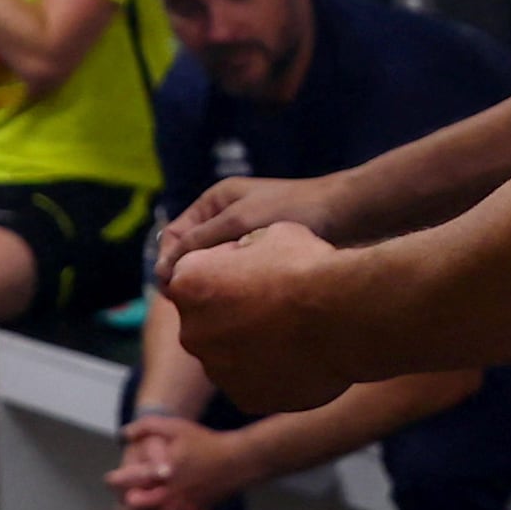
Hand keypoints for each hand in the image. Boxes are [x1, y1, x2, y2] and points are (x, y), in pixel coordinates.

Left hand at [109, 410, 252, 509]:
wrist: (236, 461)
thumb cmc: (205, 443)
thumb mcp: (175, 427)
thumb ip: (147, 426)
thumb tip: (124, 434)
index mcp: (162, 473)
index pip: (131, 482)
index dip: (115, 482)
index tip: (109, 480)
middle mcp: (172, 493)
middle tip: (120, 507)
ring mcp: (185, 506)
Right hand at [153, 174, 329, 292]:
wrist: (348, 212)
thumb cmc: (292, 209)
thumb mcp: (238, 222)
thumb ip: (200, 243)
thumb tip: (163, 270)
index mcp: (214, 201)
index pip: (176, 236)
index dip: (169, 263)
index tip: (173, 291)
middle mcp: (226, 217)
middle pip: (193, 254)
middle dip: (189, 276)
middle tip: (193, 306)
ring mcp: (245, 236)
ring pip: (216, 267)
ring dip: (212, 284)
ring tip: (215, 308)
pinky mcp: (264, 254)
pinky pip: (237, 274)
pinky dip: (233, 287)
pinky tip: (238, 306)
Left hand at [168, 224, 353, 415]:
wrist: (345, 315)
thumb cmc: (308, 267)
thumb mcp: (270, 233)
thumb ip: (245, 248)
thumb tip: (246, 256)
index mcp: (188, 284)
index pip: (195, 274)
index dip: (227, 267)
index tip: (258, 269)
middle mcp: (192, 331)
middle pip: (207, 318)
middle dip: (232, 311)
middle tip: (274, 303)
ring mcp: (217, 370)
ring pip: (228, 354)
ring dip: (249, 343)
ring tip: (291, 332)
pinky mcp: (245, 397)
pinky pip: (251, 381)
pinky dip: (268, 372)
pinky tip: (297, 357)